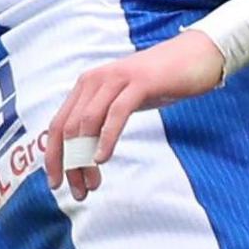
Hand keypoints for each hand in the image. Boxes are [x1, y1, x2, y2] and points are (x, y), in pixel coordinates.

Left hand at [44, 30, 224, 199]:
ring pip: (87, 124)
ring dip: (85, 158)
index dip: (53, 157)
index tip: (56, 184)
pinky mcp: (139, 83)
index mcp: (86, 85)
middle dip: (70, 164)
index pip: (57, 125)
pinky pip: (116, 113)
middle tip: (80, 192)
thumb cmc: (160, 83)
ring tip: (93, 183)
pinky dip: (106, 138)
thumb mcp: (124, 99)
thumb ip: (104, 118)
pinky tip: (103, 159)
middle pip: (68, 128)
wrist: (195, 56)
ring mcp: (116, 80)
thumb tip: (86, 153)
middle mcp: (94, 80)